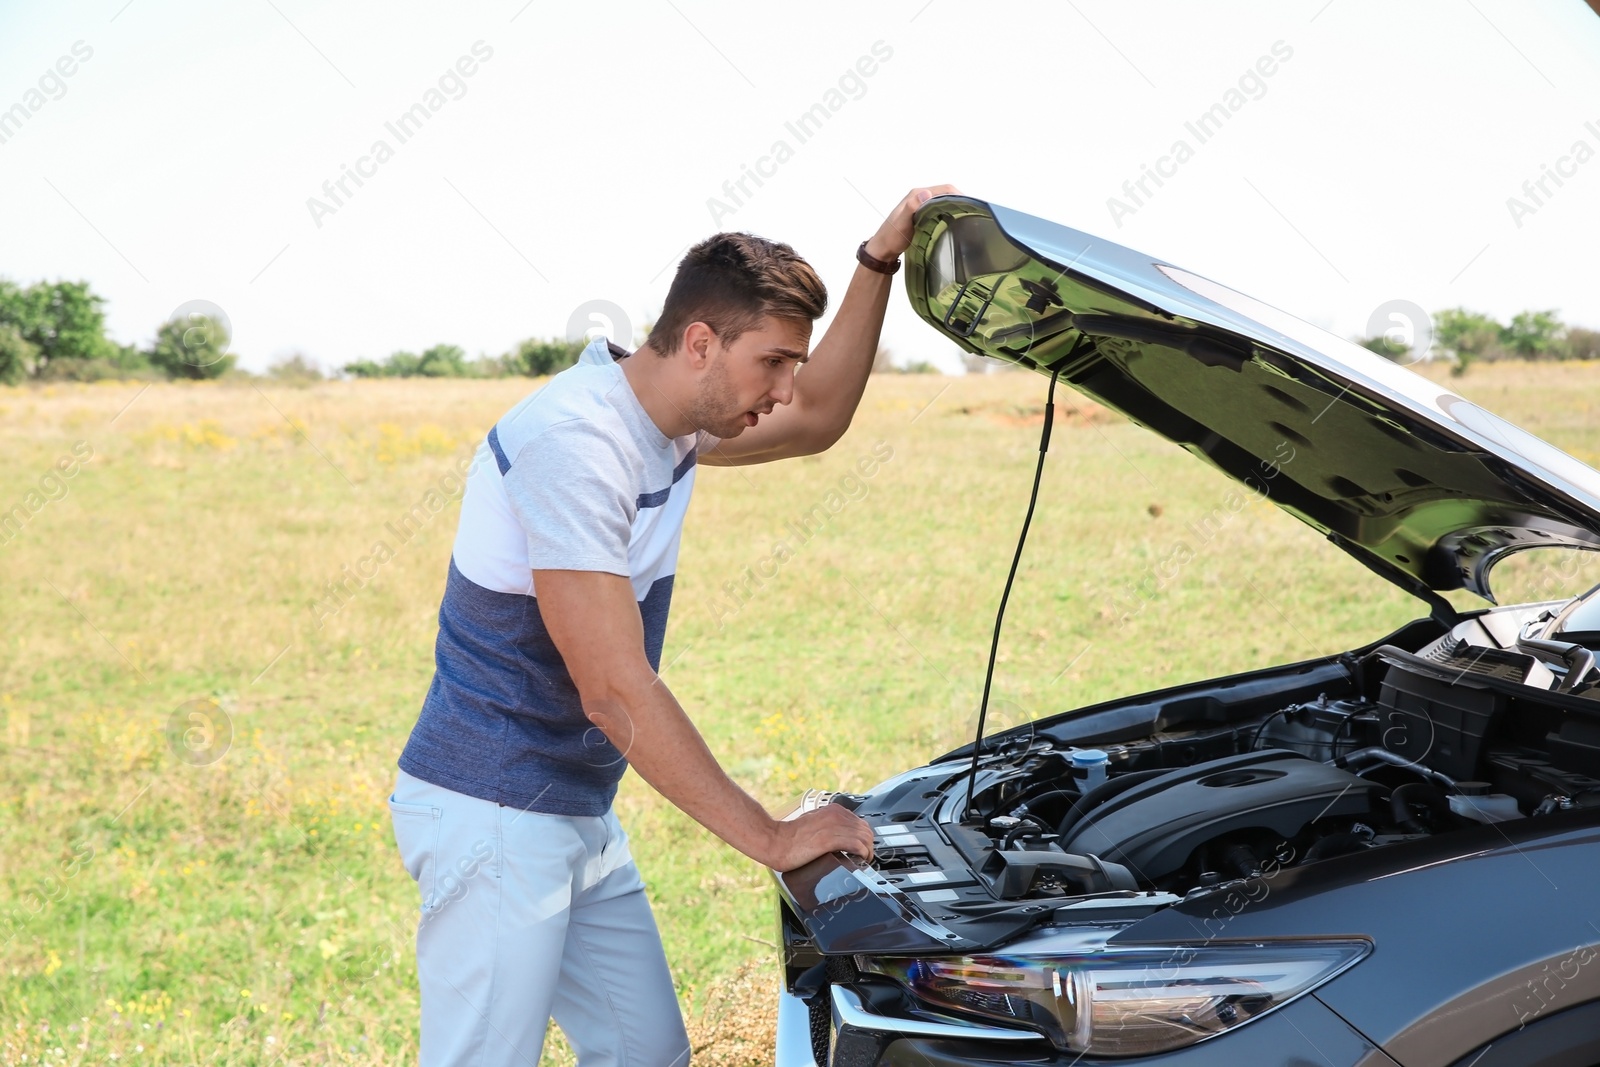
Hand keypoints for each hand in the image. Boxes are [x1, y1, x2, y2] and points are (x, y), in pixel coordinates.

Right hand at [760, 804, 874, 870]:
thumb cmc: (790, 837)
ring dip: (867, 852)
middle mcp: (836, 815)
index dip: (864, 838)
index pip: (860, 823)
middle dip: (868, 846)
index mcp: (833, 810)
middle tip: (863, 859)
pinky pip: (857, 845)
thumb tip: (841, 838)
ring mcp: (834, 826)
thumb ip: (828, 825)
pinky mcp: (830, 839)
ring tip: (862, 862)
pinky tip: (858, 860)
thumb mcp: (813, 823)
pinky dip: (863, 854)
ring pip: (865, 838)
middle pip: (866, 830)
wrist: (775, 841)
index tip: (861, 850)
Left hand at [864, 184, 962, 261]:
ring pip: (943, 202)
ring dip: (954, 207)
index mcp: (917, 194)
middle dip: (959, 200)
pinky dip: (949, 213)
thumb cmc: (891, 236)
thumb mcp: (902, 222)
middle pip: (946, 194)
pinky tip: (954, 222)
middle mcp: (920, 197)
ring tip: (965, 217)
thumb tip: (926, 194)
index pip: (944, 189)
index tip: (969, 206)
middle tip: (970, 213)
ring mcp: (921, 205)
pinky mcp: (922, 214)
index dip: (959, 195)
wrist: (883, 249)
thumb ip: (912, 207)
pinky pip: (940, 209)